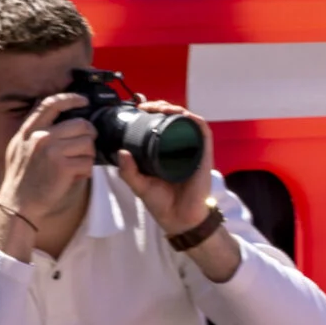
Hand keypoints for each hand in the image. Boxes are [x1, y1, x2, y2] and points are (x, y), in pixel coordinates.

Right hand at [0, 90, 96, 221]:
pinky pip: (88, 162)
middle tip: (85, 147)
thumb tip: (57, 116)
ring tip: (77, 164)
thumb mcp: (18, 147)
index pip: (51, 104)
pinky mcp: (63, 167)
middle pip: (80, 124)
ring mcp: (51, 151)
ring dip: (88, 155)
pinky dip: (86, 170)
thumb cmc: (21, 178)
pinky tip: (76, 175)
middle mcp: (40, 136)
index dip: (71, 98)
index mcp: (28, 130)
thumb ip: (34, 131)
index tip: (84, 100)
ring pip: (88, 143)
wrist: (17, 204)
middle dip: (88, 136)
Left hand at [111, 100, 215, 231]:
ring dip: (175, 109)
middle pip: (174, 118)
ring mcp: (193, 150)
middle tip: (146, 105)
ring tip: (160, 107)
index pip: (161, 125)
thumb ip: (128, 171)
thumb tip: (121, 152)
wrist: (179, 219)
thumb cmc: (162, 203)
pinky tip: (180, 115)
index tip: (138, 108)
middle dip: (161, 106)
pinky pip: (202, 131)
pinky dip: (192, 120)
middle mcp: (180, 148)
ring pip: (188, 120)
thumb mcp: (139, 185)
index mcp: (165, 152)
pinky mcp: (204, 154)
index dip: (152, 112)